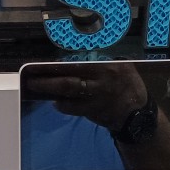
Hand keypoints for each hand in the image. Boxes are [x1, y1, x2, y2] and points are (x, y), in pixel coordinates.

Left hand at [23, 64, 148, 130]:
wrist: (137, 113)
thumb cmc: (126, 85)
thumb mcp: (121, 67)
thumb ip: (101, 60)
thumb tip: (75, 55)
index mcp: (108, 64)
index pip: (79, 59)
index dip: (60, 61)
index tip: (45, 60)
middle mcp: (102, 78)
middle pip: (69, 75)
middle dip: (48, 74)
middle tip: (32, 73)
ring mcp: (97, 95)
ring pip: (68, 91)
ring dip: (49, 88)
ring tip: (36, 85)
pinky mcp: (93, 110)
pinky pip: (72, 107)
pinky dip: (61, 104)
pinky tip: (55, 102)